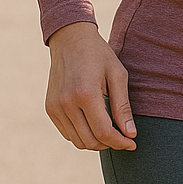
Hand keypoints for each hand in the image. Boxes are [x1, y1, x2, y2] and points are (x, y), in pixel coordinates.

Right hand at [45, 21, 136, 150]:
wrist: (70, 39)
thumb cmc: (99, 55)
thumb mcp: (117, 75)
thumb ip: (123, 107)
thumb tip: (130, 135)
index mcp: (86, 94)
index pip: (104, 132)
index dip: (120, 142)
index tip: (132, 144)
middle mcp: (66, 103)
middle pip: (90, 141)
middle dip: (110, 144)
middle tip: (123, 138)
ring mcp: (55, 107)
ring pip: (77, 141)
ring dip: (96, 142)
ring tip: (110, 132)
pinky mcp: (50, 108)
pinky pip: (67, 133)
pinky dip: (82, 135)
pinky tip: (94, 124)